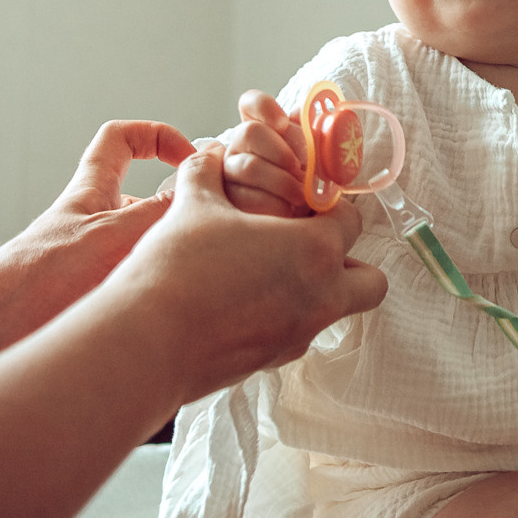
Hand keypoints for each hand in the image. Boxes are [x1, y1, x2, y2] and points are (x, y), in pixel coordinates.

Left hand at [0, 120, 195, 376]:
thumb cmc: (35, 281)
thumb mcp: (113, 235)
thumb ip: (162, 211)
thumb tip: (207, 186)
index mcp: (91, 193)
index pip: (122, 139)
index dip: (158, 136)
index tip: (192, 159)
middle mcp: (92, 225)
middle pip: (144, 202)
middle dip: (181, 215)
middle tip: (214, 232)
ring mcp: (91, 266)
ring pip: (146, 251)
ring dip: (172, 263)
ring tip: (202, 287)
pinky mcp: (90, 303)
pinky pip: (137, 293)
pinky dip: (158, 303)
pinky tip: (179, 324)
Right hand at [115, 145, 384, 404]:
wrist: (147, 341)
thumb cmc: (178, 268)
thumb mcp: (193, 204)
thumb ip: (207, 172)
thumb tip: (209, 155)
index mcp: (316, 249)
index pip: (351, 220)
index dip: (329, 206)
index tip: (303, 200)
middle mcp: (322, 297)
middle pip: (370, 281)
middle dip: (349, 261)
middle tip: (306, 243)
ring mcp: (300, 335)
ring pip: (335, 311)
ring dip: (316, 290)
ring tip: (268, 272)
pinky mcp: (272, 362)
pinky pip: (297, 334)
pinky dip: (285, 317)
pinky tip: (241, 303)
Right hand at [212, 89, 314, 216]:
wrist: (302, 233)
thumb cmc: (309, 192)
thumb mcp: (318, 164)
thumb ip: (315, 139)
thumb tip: (316, 120)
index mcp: (263, 133)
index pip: (252, 105)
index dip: (265, 107)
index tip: (283, 122)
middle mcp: (240, 150)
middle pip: (249, 131)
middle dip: (283, 149)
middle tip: (304, 168)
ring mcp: (229, 177)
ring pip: (249, 166)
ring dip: (282, 181)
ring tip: (302, 197)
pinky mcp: (228, 205)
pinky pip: (247, 198)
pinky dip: (275, 206)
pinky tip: (288, 213)